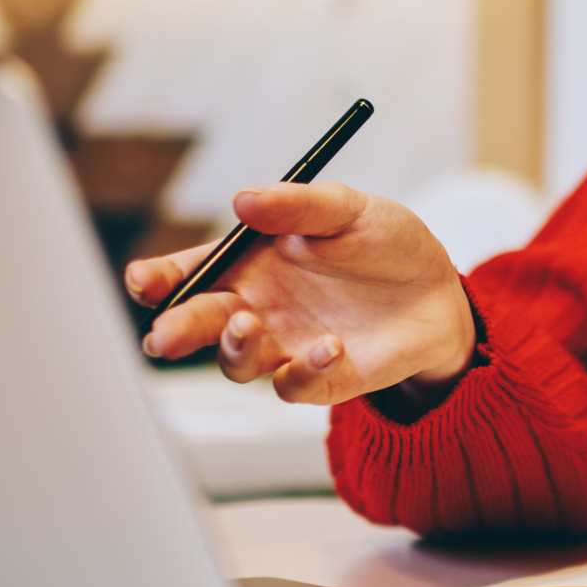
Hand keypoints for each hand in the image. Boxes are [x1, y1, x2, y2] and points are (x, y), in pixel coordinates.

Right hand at [127, 182, 474, 405]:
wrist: (442, 292)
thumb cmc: (386, 243)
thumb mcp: (349, 208)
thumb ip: (298, 204)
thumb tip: (243, 199)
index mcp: (251, 262)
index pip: (191, 272)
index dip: (159, 278)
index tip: (144, 280)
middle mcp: (258, 308)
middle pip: (198, 324)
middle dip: (175, 329)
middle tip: (166, 334)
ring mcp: (286, 346)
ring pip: (235, 362)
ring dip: (234, 349)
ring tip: (251, 326)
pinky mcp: (323, 378)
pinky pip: (294, 387)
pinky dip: (302, 371)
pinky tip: (332, 345)